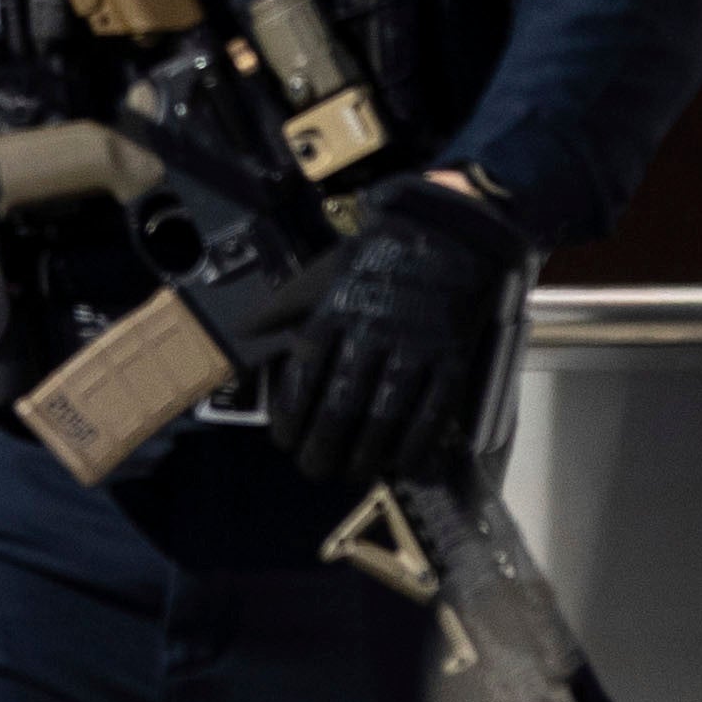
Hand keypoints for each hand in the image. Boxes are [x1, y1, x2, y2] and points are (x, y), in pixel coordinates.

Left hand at [268, 175, 531, 492]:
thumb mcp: (329, 267)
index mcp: (339, 308)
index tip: (284, 441)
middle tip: (314, 468)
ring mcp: (416, 345)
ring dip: (365, 452)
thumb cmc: (386, 251)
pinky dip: (417, 443)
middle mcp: (374, 331)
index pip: (306, 372)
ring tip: (352, 472)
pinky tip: (402, 464)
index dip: (292, 413)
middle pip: (342, 402)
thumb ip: (288, 303)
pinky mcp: (452, 356)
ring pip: (385, 413)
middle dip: (324, 445)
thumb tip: (245, 333)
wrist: (456, 229)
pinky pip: (433, 411)